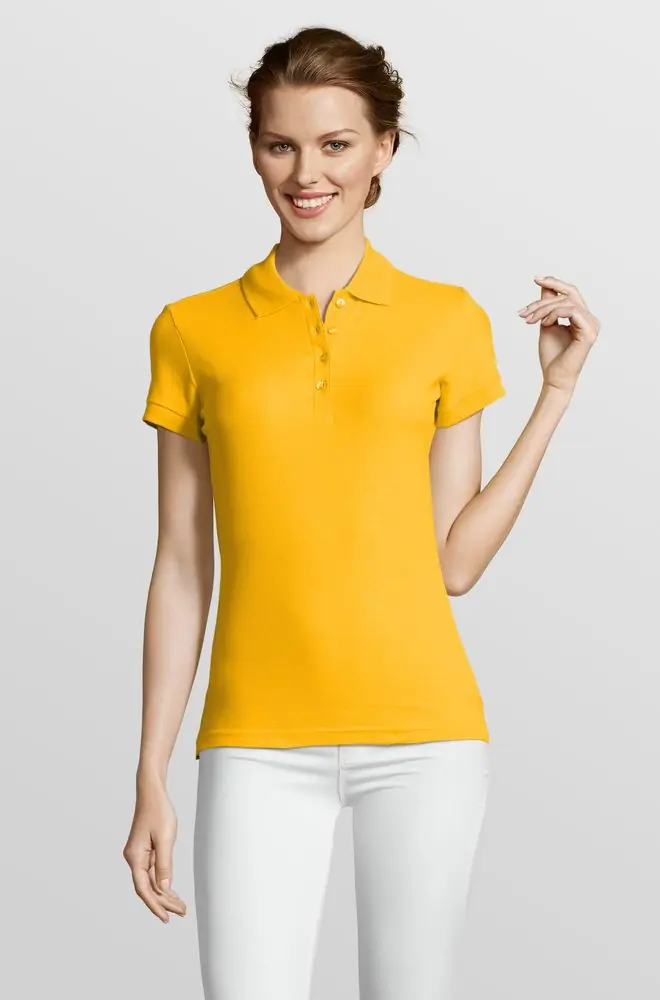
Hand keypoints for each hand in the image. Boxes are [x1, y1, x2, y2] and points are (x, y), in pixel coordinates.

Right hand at [122, 782, 186, 922]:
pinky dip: (163, 882)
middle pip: (148, 887)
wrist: (152, 792)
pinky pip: (153, 872)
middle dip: (164, 902)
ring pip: (152, 881)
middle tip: (182, 913)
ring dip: (165, 894)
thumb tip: (164, 889)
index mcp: (135, 857)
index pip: (143, 889)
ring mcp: (139, 855)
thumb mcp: (165, 838)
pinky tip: (172, 892)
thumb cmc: (158, 811)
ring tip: (181, 907)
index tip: (165, 918)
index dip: (155, 905)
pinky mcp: (145, 851)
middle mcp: (134, 858)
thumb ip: (164, 864)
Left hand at [518, 275, 600, 393]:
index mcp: (582, 317)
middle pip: (569, 294)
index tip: (536, 279)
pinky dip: (554, 314)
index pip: (570, 292)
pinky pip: (571, 311)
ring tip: (529, 320)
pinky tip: (543, 324)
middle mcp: (590, 319)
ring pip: (567, 302)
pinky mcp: (589, 332)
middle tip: (525, 310)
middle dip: (544, 298)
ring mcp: (592, 325)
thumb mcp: (546, 323)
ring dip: (543, 309)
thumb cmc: (551, 355)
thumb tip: (544, 283)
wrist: (553, 377)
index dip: (554, 283)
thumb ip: (547, 305)